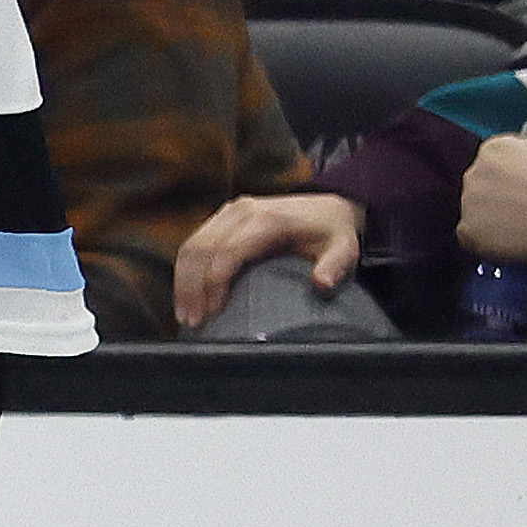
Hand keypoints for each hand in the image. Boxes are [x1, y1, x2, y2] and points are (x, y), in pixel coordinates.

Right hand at [172, 189, 363, 327]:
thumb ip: (335, 265)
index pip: (227, 251)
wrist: (327, 206)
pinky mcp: (221, 219)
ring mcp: (228, 213)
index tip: (213, 313)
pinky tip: (187, 296)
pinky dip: (186, 271)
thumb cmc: (332, 233)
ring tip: (184, 314)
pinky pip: (194, 243)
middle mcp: (241, 211)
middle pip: (201, 248)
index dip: (214, 283)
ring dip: (183, 281)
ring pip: (191, 245)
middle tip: (191, 321)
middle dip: (190, 287)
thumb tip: (321, 283)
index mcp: (267, 220)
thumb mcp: (344, 248)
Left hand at [454, 79, 526, 270]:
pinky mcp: (468, 232)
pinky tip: (512, 241)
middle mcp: (473, 171)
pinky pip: (471, 238)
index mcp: (494, 147)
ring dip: (493, 220)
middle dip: (502, 197)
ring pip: (476, 213)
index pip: (496, 165)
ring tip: (525, 225)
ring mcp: (468, 203)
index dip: (517, 178)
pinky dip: (486, 242)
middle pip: (483, 188)